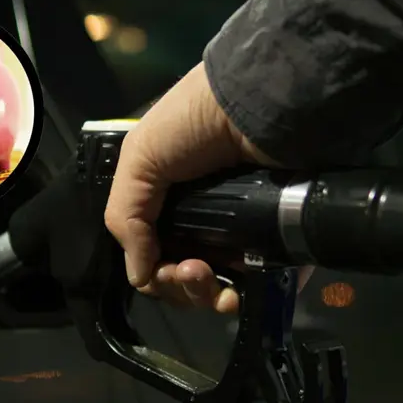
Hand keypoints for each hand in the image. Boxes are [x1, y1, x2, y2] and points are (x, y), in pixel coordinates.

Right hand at [104, 62, 311, 312]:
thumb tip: (138, 277)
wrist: (260, 104)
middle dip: (180, 285)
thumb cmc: (195, 125)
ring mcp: (242, 234)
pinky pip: (260, 285)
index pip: (157, 256)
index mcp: (171, 206)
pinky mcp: (276, 241)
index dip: (155, 273)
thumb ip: (126, 216)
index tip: (161, 269)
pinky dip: (245, 299)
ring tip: (207, 275)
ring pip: (220, 288)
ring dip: (205, 295)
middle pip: (186, 278)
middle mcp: (205, 223)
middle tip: (188, 270)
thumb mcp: (141, 157)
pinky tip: (236, 295)